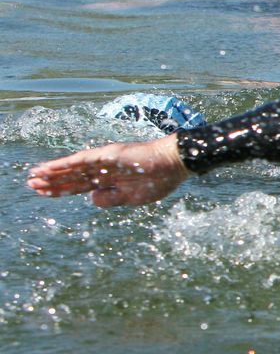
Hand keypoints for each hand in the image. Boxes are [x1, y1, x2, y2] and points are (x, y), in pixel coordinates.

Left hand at [29, 135, 190, 207]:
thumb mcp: (132, 198)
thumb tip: (90, 198)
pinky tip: (52, 167)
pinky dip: (66, 163)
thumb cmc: (159, 180)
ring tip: (34, 176)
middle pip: (72, 177)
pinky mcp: (109, 155)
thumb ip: (111, 199)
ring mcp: (106, 160)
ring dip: (53, 172)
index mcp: (111, 180)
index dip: (62, 189)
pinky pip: (83, 159)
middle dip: (52, 182)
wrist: (175, 164)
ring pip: (73, 167)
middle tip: (31, 184)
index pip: (80, 185)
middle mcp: (104, 169)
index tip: (44, 193)